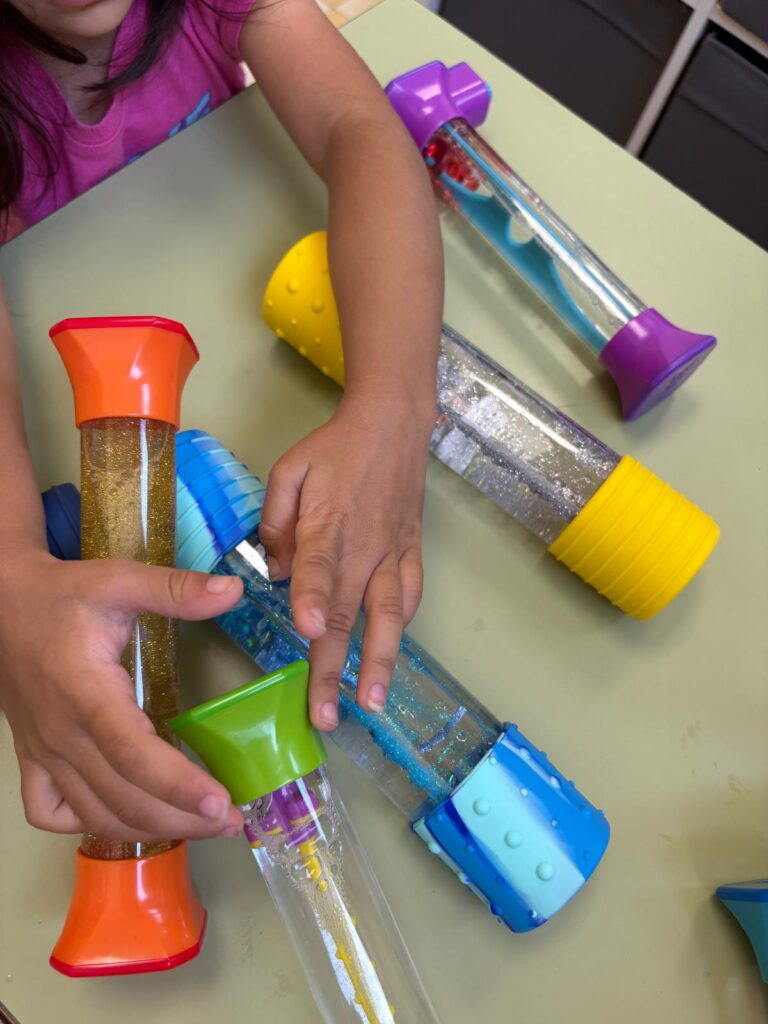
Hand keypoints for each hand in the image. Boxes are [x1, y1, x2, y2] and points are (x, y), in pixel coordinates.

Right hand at [0, 551, 244, 839]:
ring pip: (95, 814)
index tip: (221, 802)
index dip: (178, 786)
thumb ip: (176, 589)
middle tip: (232, 820)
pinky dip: (89, 824)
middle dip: (182, 819)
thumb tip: (234, 590)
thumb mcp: (119, 580)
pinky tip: (124, 813)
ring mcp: (43, 753)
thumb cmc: (61, 595)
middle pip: (123, 799)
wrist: (0, 604)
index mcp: (85, 693)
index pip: (133, 755)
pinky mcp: (31, 759)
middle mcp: (62, 735)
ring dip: (150, 829)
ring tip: (200, 824)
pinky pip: (52, 813)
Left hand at [259, 393, 433, 729]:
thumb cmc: (335, 448)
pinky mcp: (411, 553)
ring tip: (371, 704)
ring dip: (379, 662)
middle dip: (335, 665)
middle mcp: (364, 546)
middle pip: (348, 611)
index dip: (313, 597)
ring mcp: (392, 553)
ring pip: (388, 616)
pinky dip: (402, 627)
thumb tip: (276, 571)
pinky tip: (390, 657)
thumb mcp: (289, 471)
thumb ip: (276, 521)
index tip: (308, 630)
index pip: (319, 564)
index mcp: (328, 522)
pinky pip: (410, 595)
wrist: (393, 424)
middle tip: (324, 714)